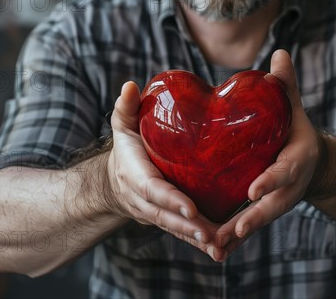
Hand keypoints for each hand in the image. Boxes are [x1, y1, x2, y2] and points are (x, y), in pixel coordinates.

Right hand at [106, 81, 223, 259]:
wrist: (115, 178)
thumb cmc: (126, 146)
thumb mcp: (122, 124)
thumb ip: (126, 107)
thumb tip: (129, 86)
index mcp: (135, 174)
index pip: (153, 189)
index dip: (170, 199)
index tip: (191, 207)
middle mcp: (143, 198)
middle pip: (166, 216)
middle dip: (188, 226)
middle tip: (211, 233)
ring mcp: (155, 212)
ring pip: (176, 228)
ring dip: (197, 239)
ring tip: (220, 246)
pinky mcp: (168, 218)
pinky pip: (183, 232)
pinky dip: (199, 242)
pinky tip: (220, 249)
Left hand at [215, 49, 319, 258]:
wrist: (310, 161)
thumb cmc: (295, 130)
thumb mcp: (293, 107)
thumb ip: (286, 85)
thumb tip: (280, 53)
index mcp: (296, 161)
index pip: (285, 171)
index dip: (271, 181)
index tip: (253, 191)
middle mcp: (287, 186)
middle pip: (272, 206)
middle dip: (254, 219)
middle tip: (234, 229)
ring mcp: (276, 201)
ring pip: (258, 221)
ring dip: (238, 235)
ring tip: (216, 246)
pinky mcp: (263, 209)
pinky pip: (249, 225)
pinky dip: (234, 239)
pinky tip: (214, 250)